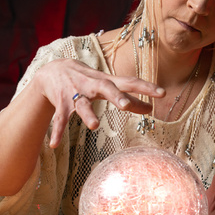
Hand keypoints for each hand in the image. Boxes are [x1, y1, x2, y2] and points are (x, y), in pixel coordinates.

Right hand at [34, 59, 164, 147]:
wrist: (52, 70)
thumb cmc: (88, 80)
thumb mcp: (108, 87)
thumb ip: (129, 99)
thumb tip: (151, 109)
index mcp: (107, 82)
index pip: (129, 82)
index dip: (146, 87)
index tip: (162, 93)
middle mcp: (92, 85)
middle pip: (106, 87)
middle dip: (115, 96)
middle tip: (125, 105)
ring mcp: (76, 94)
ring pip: (83, 104)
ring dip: (88, 114)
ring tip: (94, 126)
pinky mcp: (61, 103)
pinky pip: (60, 119)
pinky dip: (57, 131)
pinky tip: (54, 144)